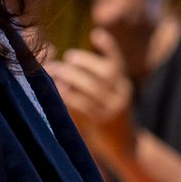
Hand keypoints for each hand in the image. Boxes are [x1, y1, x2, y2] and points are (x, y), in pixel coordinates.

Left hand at [45, 28, 135, 162]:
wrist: (125, 147)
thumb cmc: (108, 120)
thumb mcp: (108, 99)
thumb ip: (94, 84)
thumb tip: (64, 67)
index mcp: (124, 86)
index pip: (118, 63)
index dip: (108, 48)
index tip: (96, 34)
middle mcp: (122, 95)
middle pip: (105, 72)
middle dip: (83, 61)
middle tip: (66, 58)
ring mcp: (113, 109)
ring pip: (92, 87)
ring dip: (71, 76)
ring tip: (55, 71)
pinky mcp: (102, 122)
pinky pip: (82, 104)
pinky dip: (68, 95)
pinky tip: (57, 90)